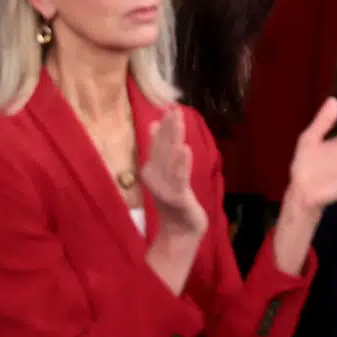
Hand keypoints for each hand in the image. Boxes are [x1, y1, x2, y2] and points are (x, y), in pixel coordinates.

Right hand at [141, 109, 206, 238]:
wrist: (179, 230)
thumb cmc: (173, 199)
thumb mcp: (165, 172)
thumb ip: (160, 150)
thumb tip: (154, 124)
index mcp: (151, 169)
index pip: (157, 143)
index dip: (163, 125)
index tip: (168, 106)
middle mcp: (154, 176)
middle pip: (162, 148)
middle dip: (169, 127)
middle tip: (174, 107)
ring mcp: (164, 187)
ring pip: (170, 158)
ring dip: (174, 139)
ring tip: (178, 121)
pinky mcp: (176, 196)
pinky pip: (179, 177)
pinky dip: (182, 163)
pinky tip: (185, 149)